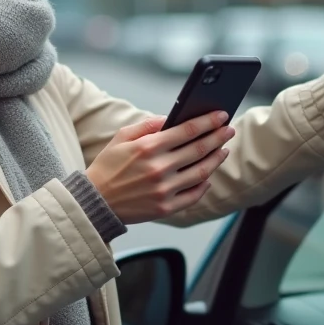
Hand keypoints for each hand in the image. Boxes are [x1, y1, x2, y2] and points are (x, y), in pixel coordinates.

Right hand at [85, 111, 235, 224]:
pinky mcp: (165, 207)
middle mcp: (158, 168)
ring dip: (216, 159)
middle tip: (229, 130)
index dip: (208, 122)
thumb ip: (148, 125)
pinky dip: (204, 185)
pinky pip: (193, 195)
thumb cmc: (108, 166)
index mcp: (148, 147)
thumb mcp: (122, 137)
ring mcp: (163, 190)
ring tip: (223, 150)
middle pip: (199, 150)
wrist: (94, 201)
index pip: (187, 130)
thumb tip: (172, 119)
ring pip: (201, 172)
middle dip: (218, 137)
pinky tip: (208, 176)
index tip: (221, 116)